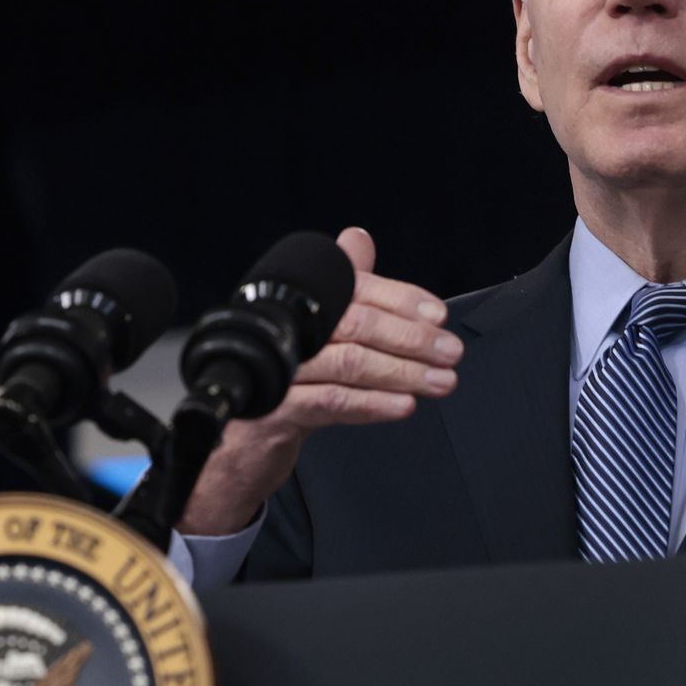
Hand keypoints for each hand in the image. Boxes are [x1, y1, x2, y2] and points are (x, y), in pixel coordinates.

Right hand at [177, 226, 462, 534]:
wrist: (235, 446)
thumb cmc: (278, 384)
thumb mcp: (312, 334)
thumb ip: (339, 286)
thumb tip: (358, 239)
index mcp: (295, 304)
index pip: (355, 289)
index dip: (401, 300)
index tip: (438, 315)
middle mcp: (284, 331)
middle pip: (356, 323)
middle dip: (411, 338)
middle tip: (449, 351)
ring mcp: (278, 371)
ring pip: (350, 363)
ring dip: (403, 373)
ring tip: (439, 381)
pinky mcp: (275, 411)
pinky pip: (331, 402)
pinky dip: (372, 404)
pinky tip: (402, 406)